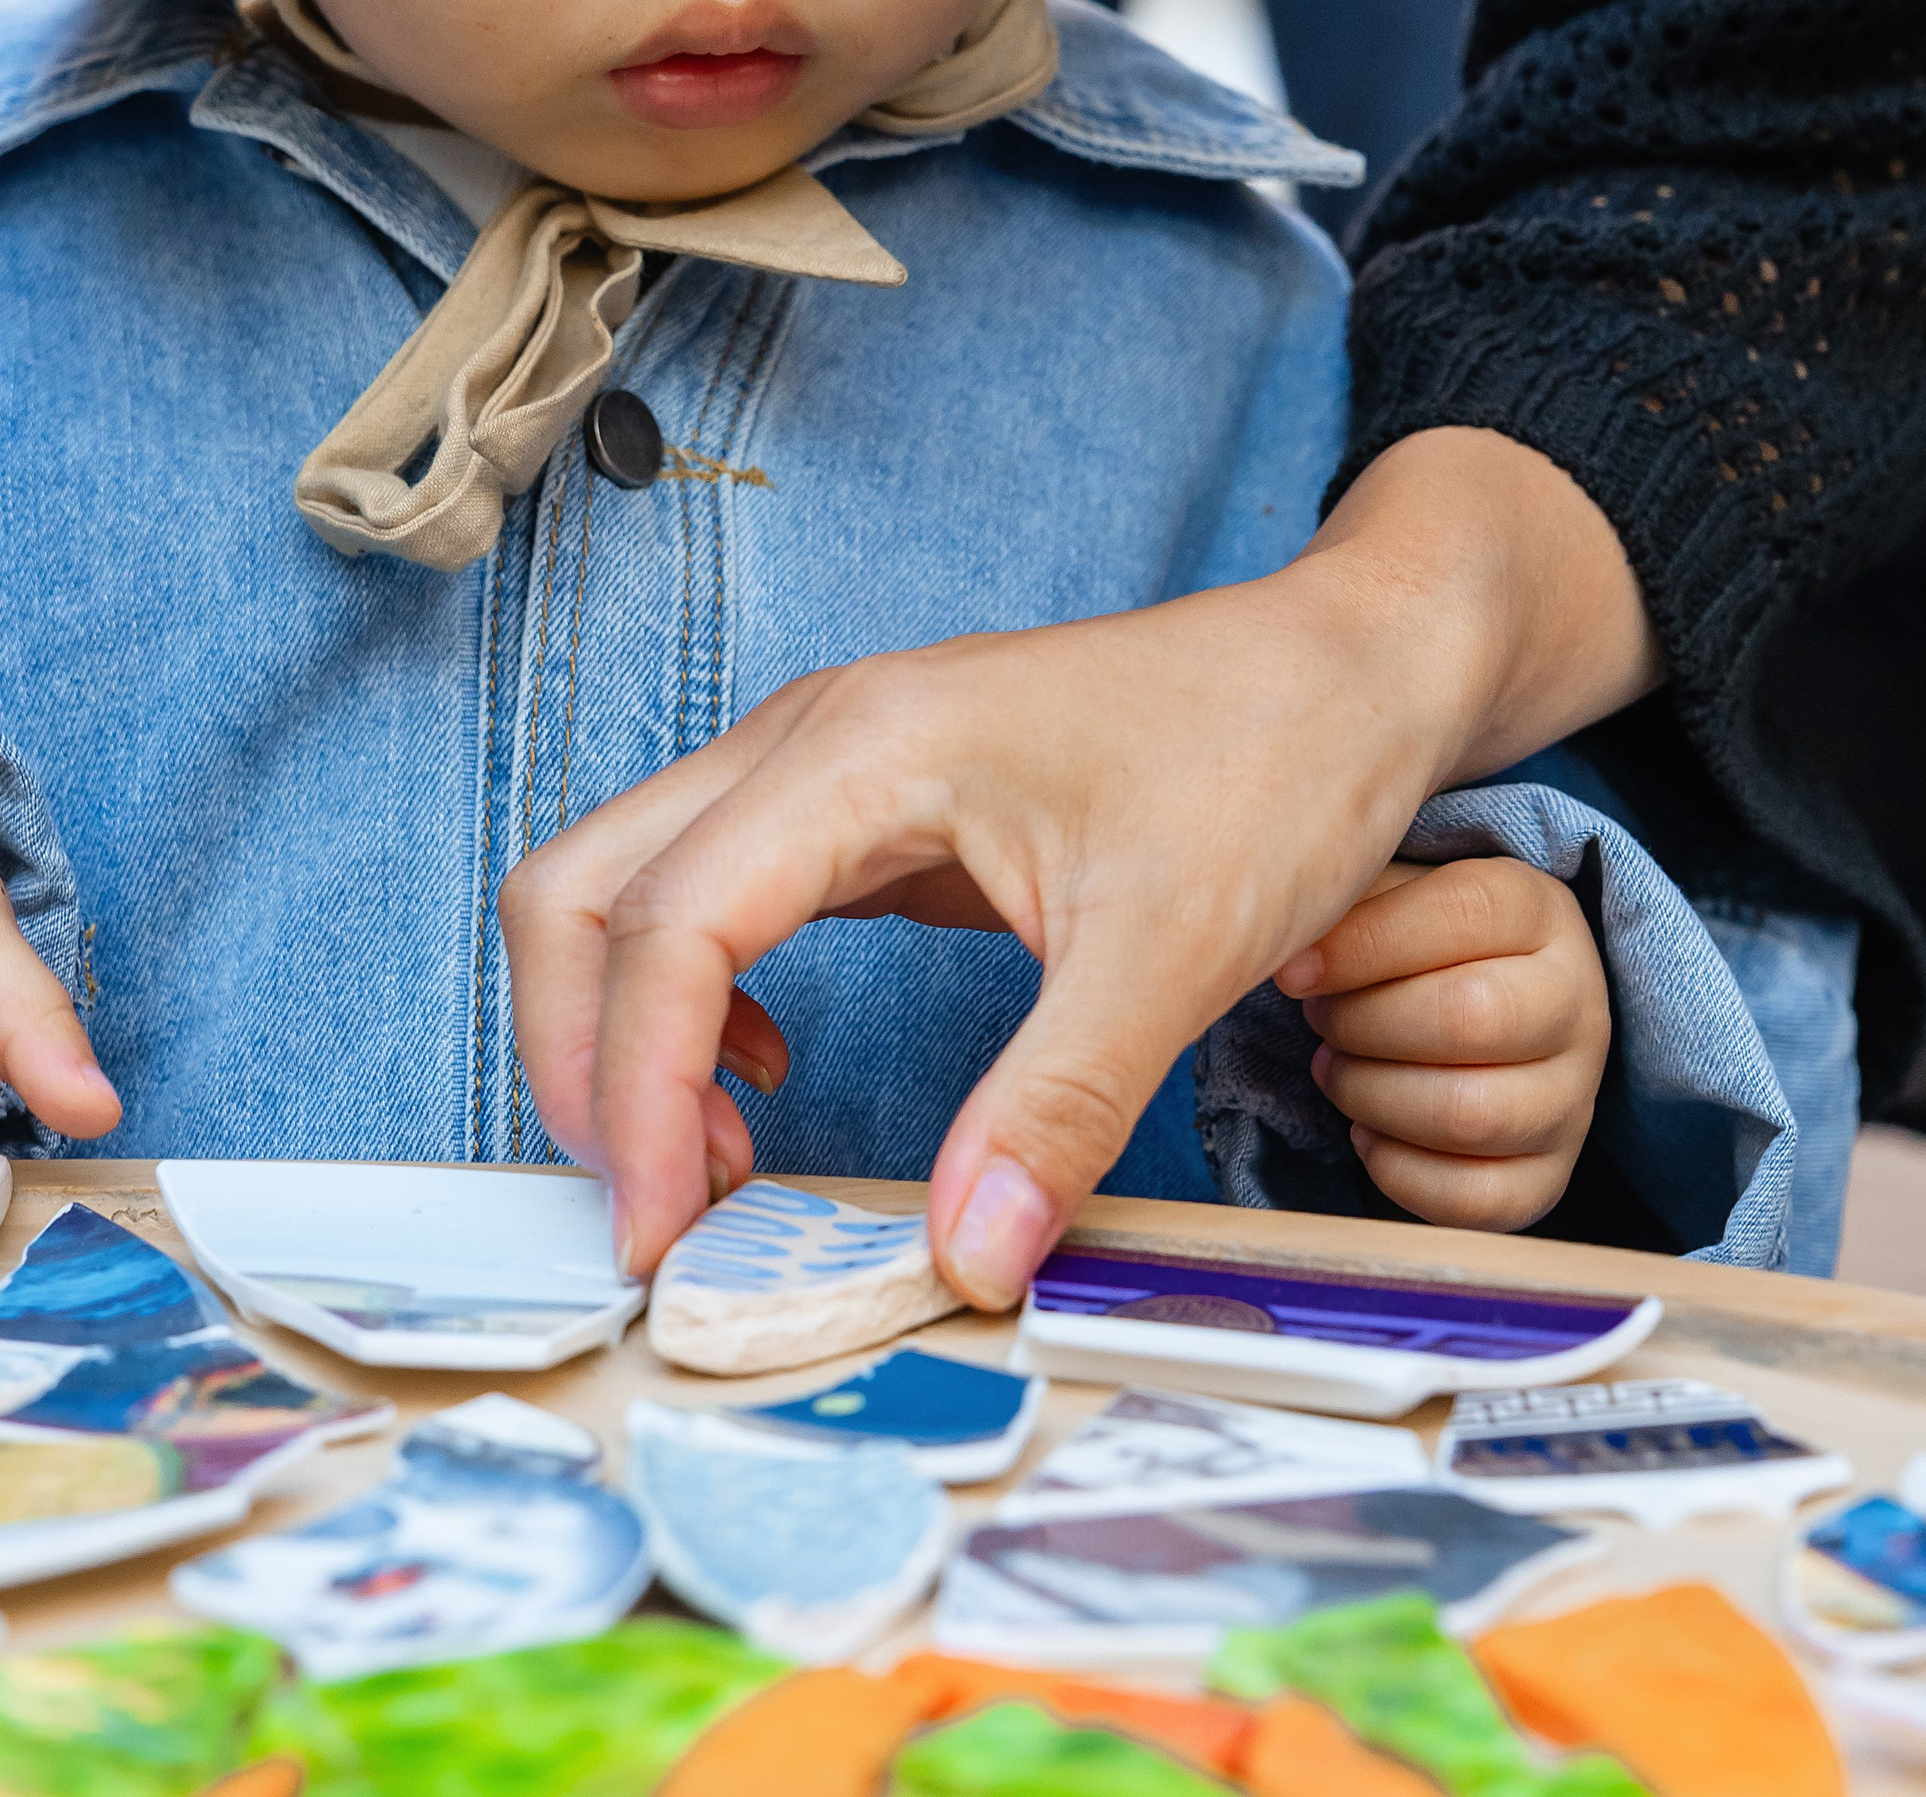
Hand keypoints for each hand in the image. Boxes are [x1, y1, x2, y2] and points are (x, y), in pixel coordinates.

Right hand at [500, 427, 1654, 1305]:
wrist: (1344, 665)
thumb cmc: (1265, 757)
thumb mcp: (1173, 945)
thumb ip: (1057, 1106)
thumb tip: (964, 1261)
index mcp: (857, 748)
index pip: (665, 928)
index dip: (639, 1096)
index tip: (668, 1239)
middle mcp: (807, 738)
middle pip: (580, 890)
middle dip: (581, 1061)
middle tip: (658, 1214)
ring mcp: (823, 763)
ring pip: (628, 890)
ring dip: (628, 1035)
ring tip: (716, 1168)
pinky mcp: (858, 801)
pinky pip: (706, 897)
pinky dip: (693, 1003)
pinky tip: (772, 1077)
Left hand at [1279, 858, 1610, 1229]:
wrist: (1489, 1004)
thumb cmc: (1417, 941)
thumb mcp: (1394, 893)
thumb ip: (1350, 902)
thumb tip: (1292, 956)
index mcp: (1539, 910)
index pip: (1460, 913)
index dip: (1362, 944)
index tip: (1294, 970)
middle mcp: (1576, 1002)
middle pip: (1470, 1019)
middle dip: (1363, 1024)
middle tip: (1319, 1020)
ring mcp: (1574, 1096)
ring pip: (1472, 1115)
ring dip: (1372, 1096)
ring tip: (1334, 1069)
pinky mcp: (1552, 1173)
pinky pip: (1480, 1199)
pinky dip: (1401, 1172)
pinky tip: (1366, 1133)